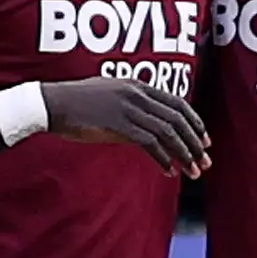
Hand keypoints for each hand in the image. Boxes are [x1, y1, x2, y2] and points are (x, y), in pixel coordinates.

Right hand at [45, 75, 210, 172]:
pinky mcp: (117, 125)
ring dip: (184, 154)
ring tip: (193, 172)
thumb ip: (131, 104)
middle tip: (205, 161)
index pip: (178, 103)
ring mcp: (127, 109)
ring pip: (167, 133)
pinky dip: (163, 159)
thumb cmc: (77, 103)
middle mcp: (136, 95)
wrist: (50, 104)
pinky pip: (149, 143)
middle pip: (178, 119)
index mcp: (137, 86)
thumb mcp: (109, 94)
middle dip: (195, 143)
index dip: (195, 123)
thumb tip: (148, 122)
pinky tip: (169, 171)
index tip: (205, 139)